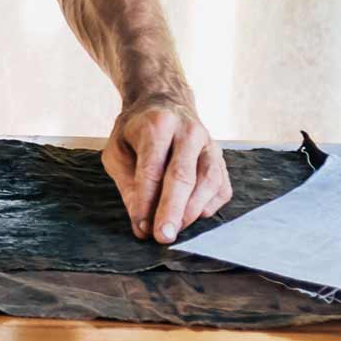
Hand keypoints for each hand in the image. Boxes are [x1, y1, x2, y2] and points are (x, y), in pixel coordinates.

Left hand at [103, 92, 229, 243]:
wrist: (165, 102)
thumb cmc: (136, 131)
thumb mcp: (118, 150)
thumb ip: (128, 185)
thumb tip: (141, 224)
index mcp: (158, 124)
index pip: (152, 168)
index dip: (146, 201)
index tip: (141, 228)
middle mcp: (189, 132)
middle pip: (183, 176)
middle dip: (172, 211)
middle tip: (163, 237)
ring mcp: (210, 145)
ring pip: (208, 183)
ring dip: (191, 213)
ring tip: (174, 231)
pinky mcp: (222, 159)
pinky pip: (221, 190)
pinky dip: (206, 208)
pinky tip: (190, 217)